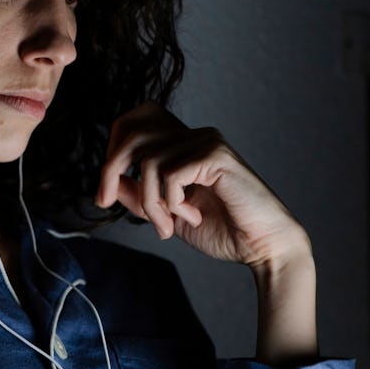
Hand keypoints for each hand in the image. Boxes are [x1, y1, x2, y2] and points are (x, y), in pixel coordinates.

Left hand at [94, 102, 307, 268]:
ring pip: (149, 161)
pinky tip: (192, 216)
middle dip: (110, 169)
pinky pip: (171, 174)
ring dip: (150, 202)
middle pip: (133, 132)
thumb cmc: (223, 231)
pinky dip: (171, 202)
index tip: (105, 191)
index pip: (135, 121)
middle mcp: (195, 136)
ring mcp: (207, 142)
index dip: (112, 148)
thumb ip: (140, 196)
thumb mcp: (168, 215)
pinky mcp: (216, 156)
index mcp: (184, 144)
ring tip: (168, 224)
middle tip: (105, 201)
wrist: (263, 248)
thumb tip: (109, 182)